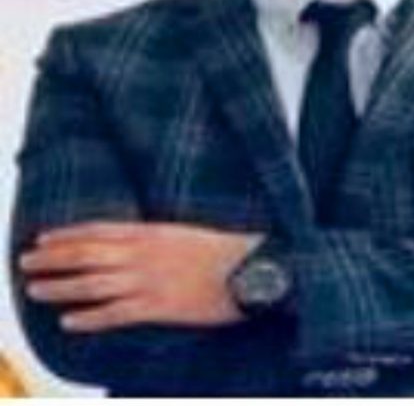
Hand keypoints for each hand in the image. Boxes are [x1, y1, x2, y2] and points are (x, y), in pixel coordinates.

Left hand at [19, 221, 261, 332]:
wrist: (252, 267)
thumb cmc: (223, 251)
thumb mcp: (185, 234)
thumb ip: (154, 240)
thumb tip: (127, 244)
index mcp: (153, 232)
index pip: (99, 230)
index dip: (68, 235)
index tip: (42, 239)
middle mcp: (145, 253)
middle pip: (88, 255)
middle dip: (53, 259)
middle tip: (24, 264)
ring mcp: (149, 280)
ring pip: (93, 284)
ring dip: (60, 287)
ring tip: (35, 290)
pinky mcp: (158, 307)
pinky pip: (115, 314)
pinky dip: (88, 318)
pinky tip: (68, 322)